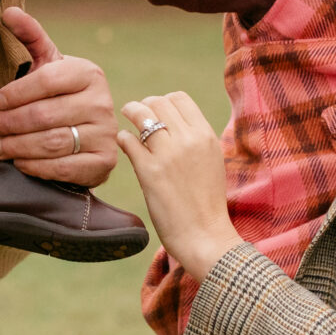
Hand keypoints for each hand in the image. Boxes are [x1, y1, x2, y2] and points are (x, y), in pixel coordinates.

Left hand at [0, 6, 119, 187]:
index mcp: (89, 72)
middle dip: (11, 122)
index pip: (48, 79)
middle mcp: (103, 101)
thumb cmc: (59, 93)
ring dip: (18, 146)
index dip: (17, 92)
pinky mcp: (104, 162)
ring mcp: (106, 133)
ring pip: (52, 142)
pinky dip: (36, 166)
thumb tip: (8, 12)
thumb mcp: (48, 64)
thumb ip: (31, 36)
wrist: (87, 132)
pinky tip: (19, 162)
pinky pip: (65, 168)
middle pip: (45, 114)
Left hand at [117, 92, 242, 278]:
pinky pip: (129, 140)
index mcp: (206, 136)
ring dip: (131, 114)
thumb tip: (173, 124)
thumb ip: (195, 141)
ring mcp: (168, 155)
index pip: (179, 98)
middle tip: (137, 113)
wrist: (205, 235)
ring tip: (126, 120)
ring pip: (142, 115)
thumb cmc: (208, 203)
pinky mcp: (149, 172)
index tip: (156, 111)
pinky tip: (124, 144)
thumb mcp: (212, 162)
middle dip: (145, 105)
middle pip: (158, 103)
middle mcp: (188, 140)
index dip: (164, 102)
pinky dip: (123, 138)